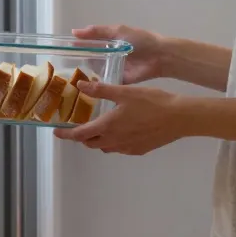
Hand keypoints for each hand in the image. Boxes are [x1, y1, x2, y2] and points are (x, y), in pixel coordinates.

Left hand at [53, 81, 188, 155]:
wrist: (178, 118)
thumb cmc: (152, 102)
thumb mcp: (125, 92)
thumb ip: (101, 90)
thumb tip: (80, 86)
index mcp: (107, 126)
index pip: (79, 135)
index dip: (66, 134)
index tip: (57, 131)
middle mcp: (114, 141)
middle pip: (91, 143)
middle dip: (82, 136)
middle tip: (80, 126)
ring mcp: (127, 148)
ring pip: (105, 147)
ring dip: (98, 139)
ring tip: (101, 126)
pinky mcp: (139, 150)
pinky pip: (120, 148)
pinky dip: (114, 141)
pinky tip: (123, 130)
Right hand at [72, 24, 169, 84]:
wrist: (160, 56)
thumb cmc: (141, 40)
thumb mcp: (118, 31)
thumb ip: (97, 31)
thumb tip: (74, 32)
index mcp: (110, 42)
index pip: (90, 44)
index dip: (78, 46)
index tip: (63, 50)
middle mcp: (110, 55)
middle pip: (92, 58)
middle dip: (80, 62)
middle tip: (64, 67)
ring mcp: (115, 68)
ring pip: (97, 71)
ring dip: (88, 74)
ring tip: (72, 79)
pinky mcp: (120, 80)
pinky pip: (107, 82)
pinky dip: (99, 85)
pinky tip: (86, 88)